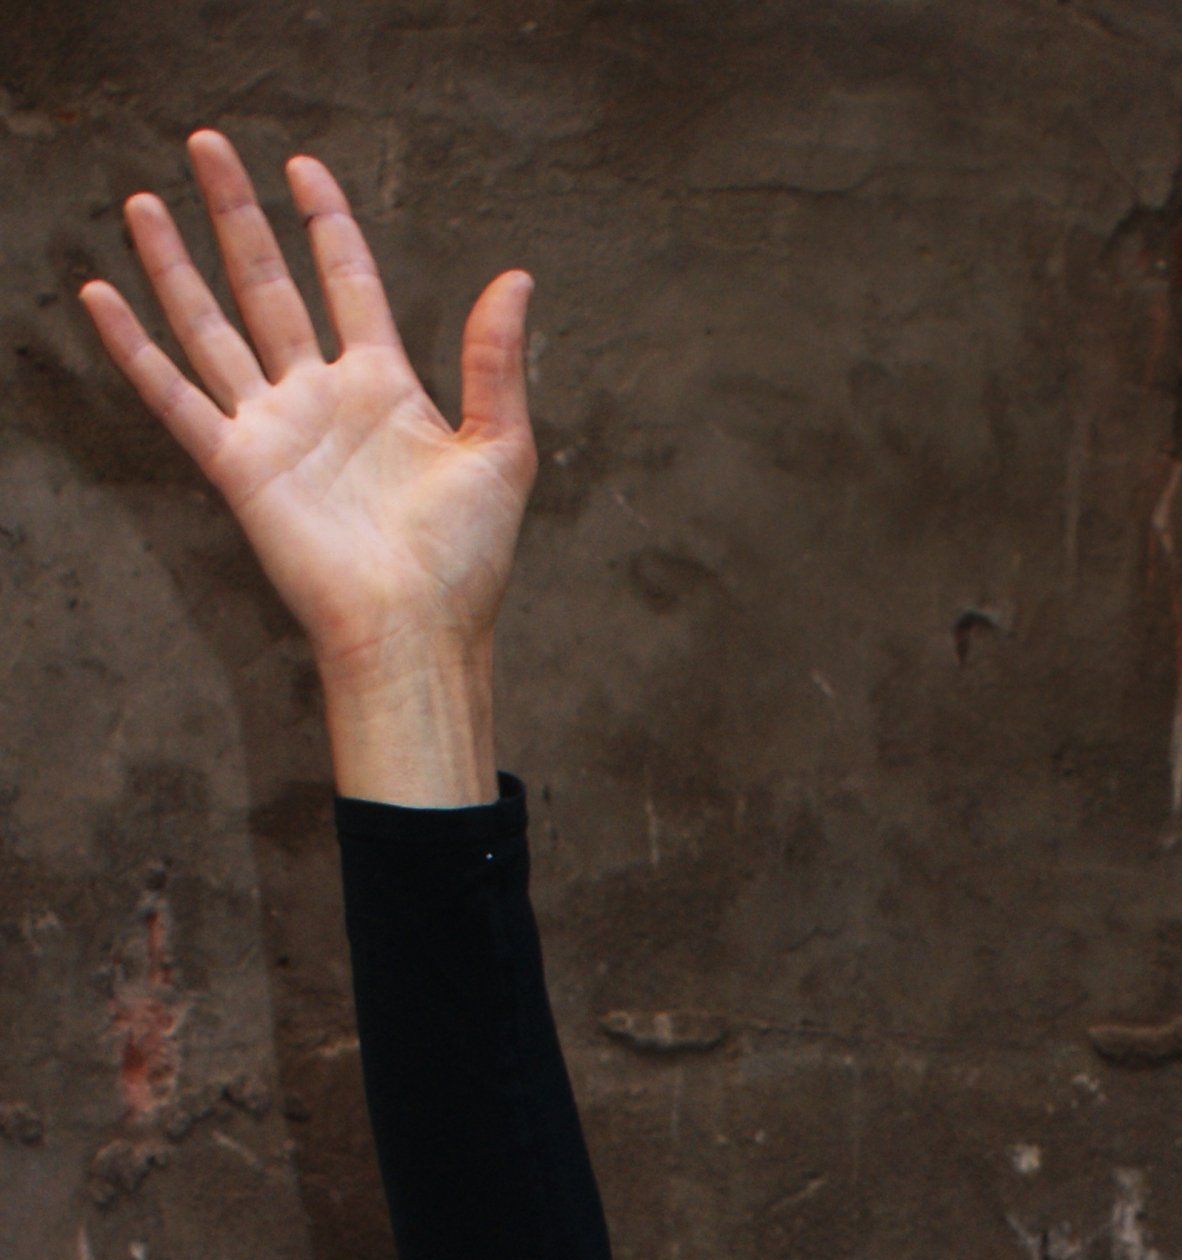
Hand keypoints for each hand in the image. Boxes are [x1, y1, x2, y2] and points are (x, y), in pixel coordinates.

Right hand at [81, 131, 533, 799]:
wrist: (418, 630)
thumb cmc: (465, 559)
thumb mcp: (499, 449)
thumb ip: (496, 362)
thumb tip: (516, 277)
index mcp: (385, 386)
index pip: (347, 280)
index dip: (326, 222)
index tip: (303, 167)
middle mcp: (321, 397)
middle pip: (269, 284)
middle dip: (238, 214)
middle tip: (207, 144)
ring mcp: (275, 429)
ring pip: (213, 327)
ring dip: (177, 264)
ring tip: (146, 199)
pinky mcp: (239, 467)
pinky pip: (175, 397)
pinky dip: (135, 349)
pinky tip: (102, 295)